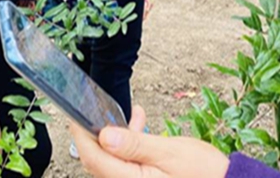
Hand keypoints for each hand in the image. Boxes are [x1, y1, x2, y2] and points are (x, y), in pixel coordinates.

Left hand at [70, 106, 229, 177]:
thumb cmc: (204, 174)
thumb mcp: (171, 153)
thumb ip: (136, 145)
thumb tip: (105, 135)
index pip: (95, 159)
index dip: (81, 135)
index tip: (74, 114)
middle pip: (100, 162)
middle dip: (98, 134)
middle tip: (98, 109)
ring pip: (113, 163)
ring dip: (118, 138)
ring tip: (135, 116)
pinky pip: (127, 166)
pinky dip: (131, 146)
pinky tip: (143, 126)